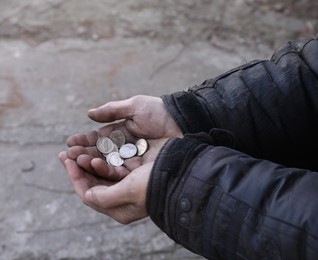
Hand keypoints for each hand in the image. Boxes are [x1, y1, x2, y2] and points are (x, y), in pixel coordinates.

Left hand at [59, 151, 151, 223]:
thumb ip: (104, 197)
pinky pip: (115, 163)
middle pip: (94, 181)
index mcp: (119, 207)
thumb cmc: (155, 184)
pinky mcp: (136, 169)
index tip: (67, 160)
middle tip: (66, 152)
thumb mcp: (127, 192)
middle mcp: (123, 196)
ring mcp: (130, 182)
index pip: (89, 194)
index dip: (75, 177)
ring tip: (77, 147)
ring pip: (102, 171)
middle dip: (79, 167)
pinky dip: (104, 155)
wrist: (182, 170)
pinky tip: (97, 147)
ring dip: (89, 158)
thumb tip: (86, 196)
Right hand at [64, 95, 179, 179]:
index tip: (69, 143)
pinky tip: (97, 170)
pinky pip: (123, 171)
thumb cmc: (161, 112)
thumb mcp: (135, 106)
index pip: (100, 138)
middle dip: (84, 154)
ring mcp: (134, 158)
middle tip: (68, 156)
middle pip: (101, 152)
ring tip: (78, 163)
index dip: (85, 140)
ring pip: (110, 163)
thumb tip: (89, 114)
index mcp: (123, 131)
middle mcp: (126, 147)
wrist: (185, 123)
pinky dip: (110, 171)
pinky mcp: (143, 169)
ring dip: (93, 163)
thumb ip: (113, 111)